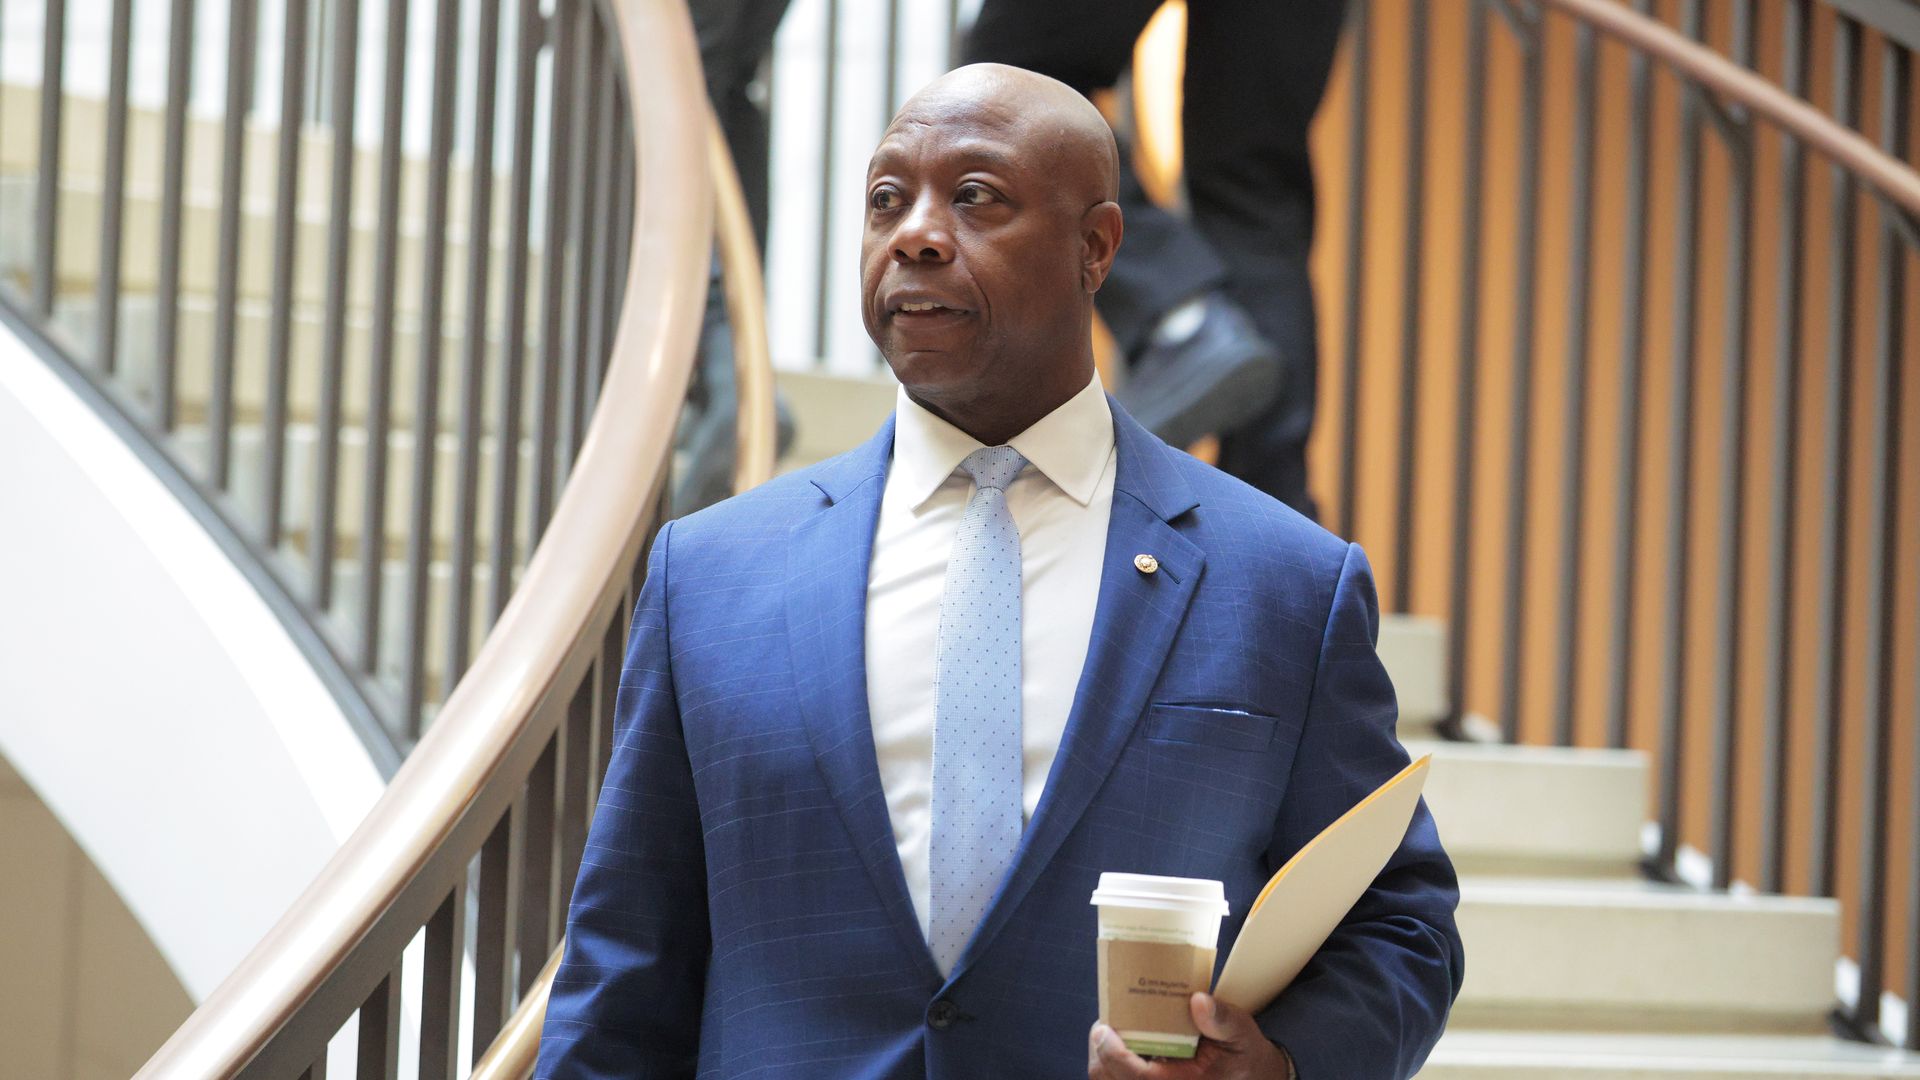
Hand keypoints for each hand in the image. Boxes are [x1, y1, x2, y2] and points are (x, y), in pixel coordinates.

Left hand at [1088, 993, 1293, 1079]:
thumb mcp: (1240, 1034)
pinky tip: (1120, 1043)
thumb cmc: (1242, 1056)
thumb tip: (1199, 1000)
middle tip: (1104, 1024)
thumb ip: (1222, 1019)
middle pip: (1111, 1079)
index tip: (1102, 1029)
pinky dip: (1113, 1064)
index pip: (1135, 1077)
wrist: (1251, 1077)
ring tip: (1109, 1033)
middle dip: (1101, 1052)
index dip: (1112, 1053)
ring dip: (1104, 1058)